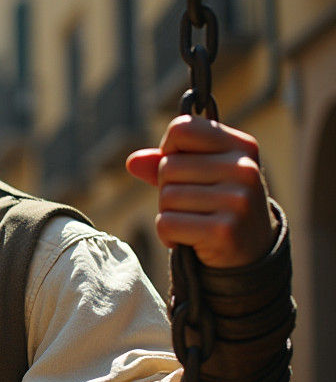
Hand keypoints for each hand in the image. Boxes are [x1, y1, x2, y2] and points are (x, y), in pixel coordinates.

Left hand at [126, 115, 276, 268]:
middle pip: (167, 166)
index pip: (181, 128)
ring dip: (168, 213)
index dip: (168, 150)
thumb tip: (132, 162)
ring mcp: (238, 199)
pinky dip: (167, 235)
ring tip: (194, 221)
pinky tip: (189, 240)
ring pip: (166, 196)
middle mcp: (244, 168)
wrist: (249, 253)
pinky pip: (166, 224)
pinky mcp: (224, 230)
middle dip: (167, 188)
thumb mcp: (199, 175)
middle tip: (193, 205)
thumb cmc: (217, 205)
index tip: (183, 168)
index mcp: (241, 146)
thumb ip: (164, 162)